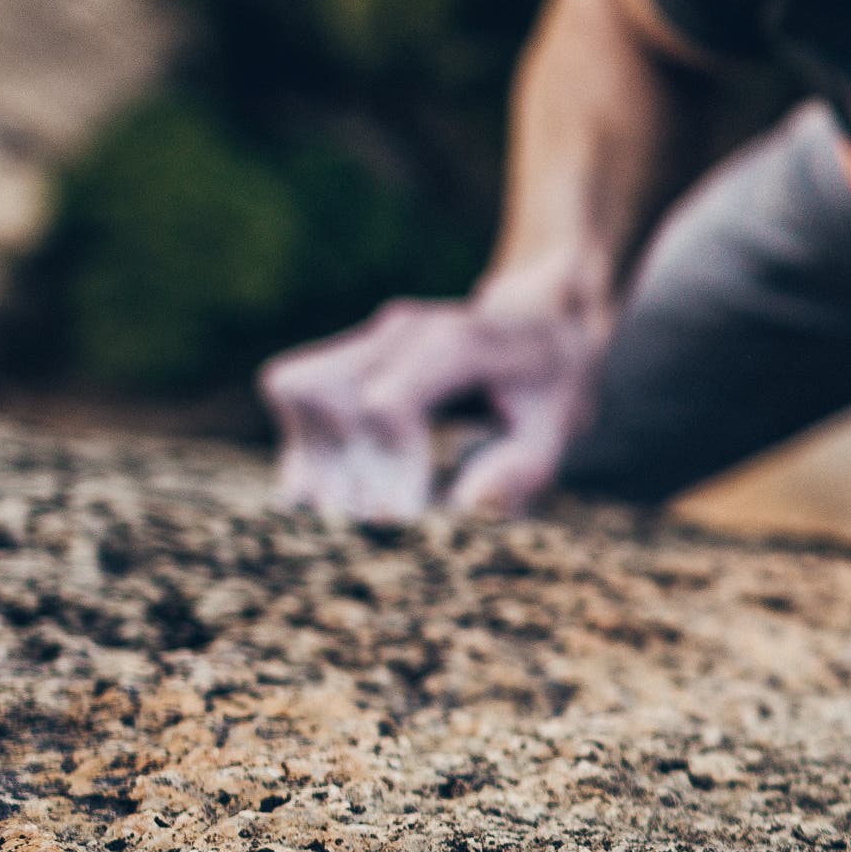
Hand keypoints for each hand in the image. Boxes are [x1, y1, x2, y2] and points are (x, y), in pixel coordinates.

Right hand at [259, 280, 609, 523]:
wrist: (541, 325)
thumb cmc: (549, 387)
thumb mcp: (557, 428)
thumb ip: (521, 469)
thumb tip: (465, 507)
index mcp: (457, 343)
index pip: (387, 405)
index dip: (385, 469)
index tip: (401, 521)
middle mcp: (404, 328)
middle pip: (330, 397)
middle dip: (344, 472)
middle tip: (373, 526)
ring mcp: (370, 334)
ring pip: (297, 386)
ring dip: (312, 455)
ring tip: (349, 507)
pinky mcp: (348, 351)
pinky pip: (293, 388)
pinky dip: (303, 438)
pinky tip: (341, 480)